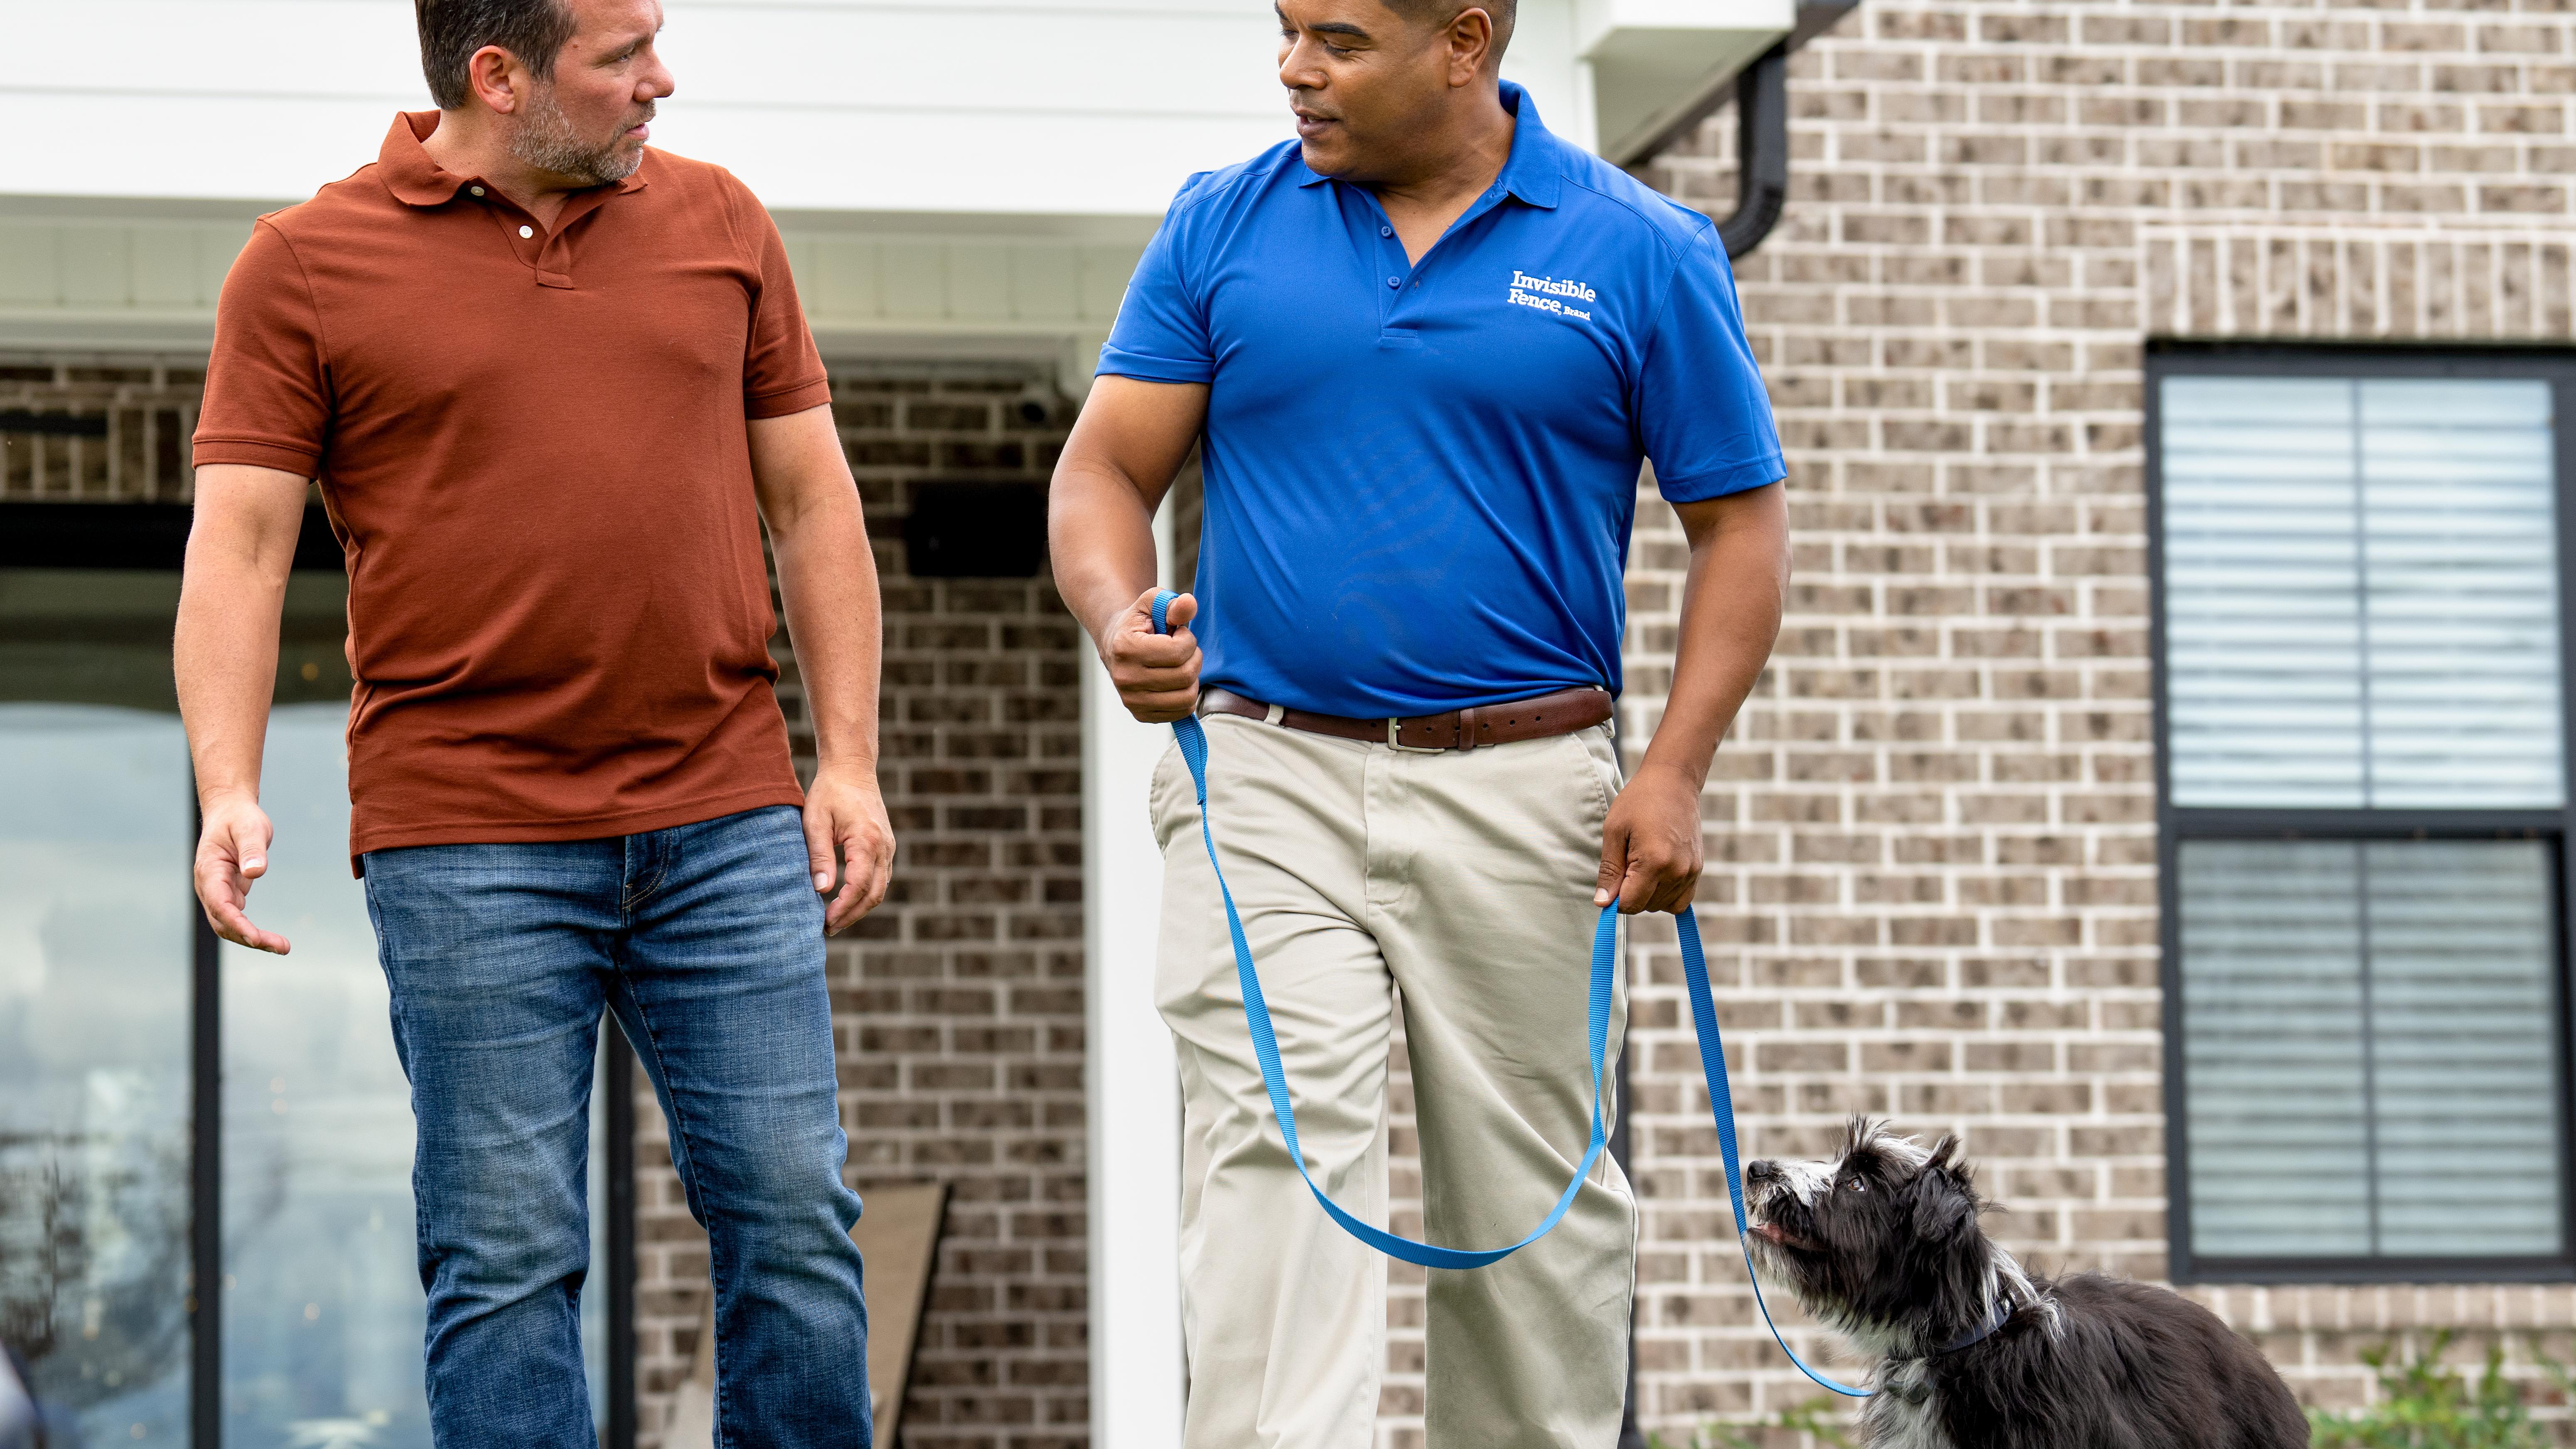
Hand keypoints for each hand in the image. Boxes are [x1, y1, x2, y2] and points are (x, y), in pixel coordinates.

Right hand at [196, 792, 290, 953]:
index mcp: (209, 870)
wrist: (230, 812)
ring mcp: (217, 891)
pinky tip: (272, 939)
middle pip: (223, 921)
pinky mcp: (228, 893)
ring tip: (282, 947)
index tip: (256, 938)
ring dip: (252, 939)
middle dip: (249, 937)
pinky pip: (236, 918)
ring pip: (229, 924)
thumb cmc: (240, 818)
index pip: (219, 904)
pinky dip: (252, 931)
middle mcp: (208, 886)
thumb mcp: (250, 828)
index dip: (237, 923)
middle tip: (282, 947)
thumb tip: (255, 872)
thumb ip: (252, 849)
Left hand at [804, 764, 894, 933]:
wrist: (852, 769)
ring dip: (860, 907)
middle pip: (874, 894)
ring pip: (880, 889)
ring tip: (835, 920)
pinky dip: (866, 894)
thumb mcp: (815, 821)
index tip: (824, 922)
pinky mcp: (886, 847)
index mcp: (867, 840)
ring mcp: (888, 847)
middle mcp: (884, 846)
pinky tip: (847, 900)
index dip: (843, 908)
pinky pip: (881, 878)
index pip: (859, 885)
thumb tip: (821, 890)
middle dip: (852, 915)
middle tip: (828, 929)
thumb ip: (819, 856)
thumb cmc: (829, 792)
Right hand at [1103, 588, 1201, 722]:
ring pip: (1186, 697)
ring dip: (1193, 678)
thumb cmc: (1140, 622)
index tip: (1179, 634)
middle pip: (1185, 676)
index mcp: (1126, 648)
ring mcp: (1132, 701)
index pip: (1178, 652)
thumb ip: (1172, 603)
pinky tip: (1177, 681)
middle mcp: (1125, 678)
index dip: (1188, 639)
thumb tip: (1189, 603)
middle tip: (1184, 650)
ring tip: (1181, 665)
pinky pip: (1181, 712)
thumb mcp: (1152, 603)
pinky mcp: (1141, 715)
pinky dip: (1187, 696)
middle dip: (1194, 658)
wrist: (1116, 645)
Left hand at [1594, 764, 1705, 914]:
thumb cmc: (1639, 801)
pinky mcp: (1698, 869)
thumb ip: (1609, 870)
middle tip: (1627, 862)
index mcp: (1655, 862)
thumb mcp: (1614, 831)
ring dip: (1648, 894)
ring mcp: (1691, 872)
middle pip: (1646, 907)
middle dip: (1631, 894)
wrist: (1674, 781)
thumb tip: (1602, 903)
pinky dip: (1666, 895)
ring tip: (1642, 863)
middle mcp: (1677, 871)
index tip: (1613, 878)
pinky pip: (1681, 900)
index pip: (1630, 904)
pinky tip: (1656, 874)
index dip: (1615, 898)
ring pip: (1663, 906)